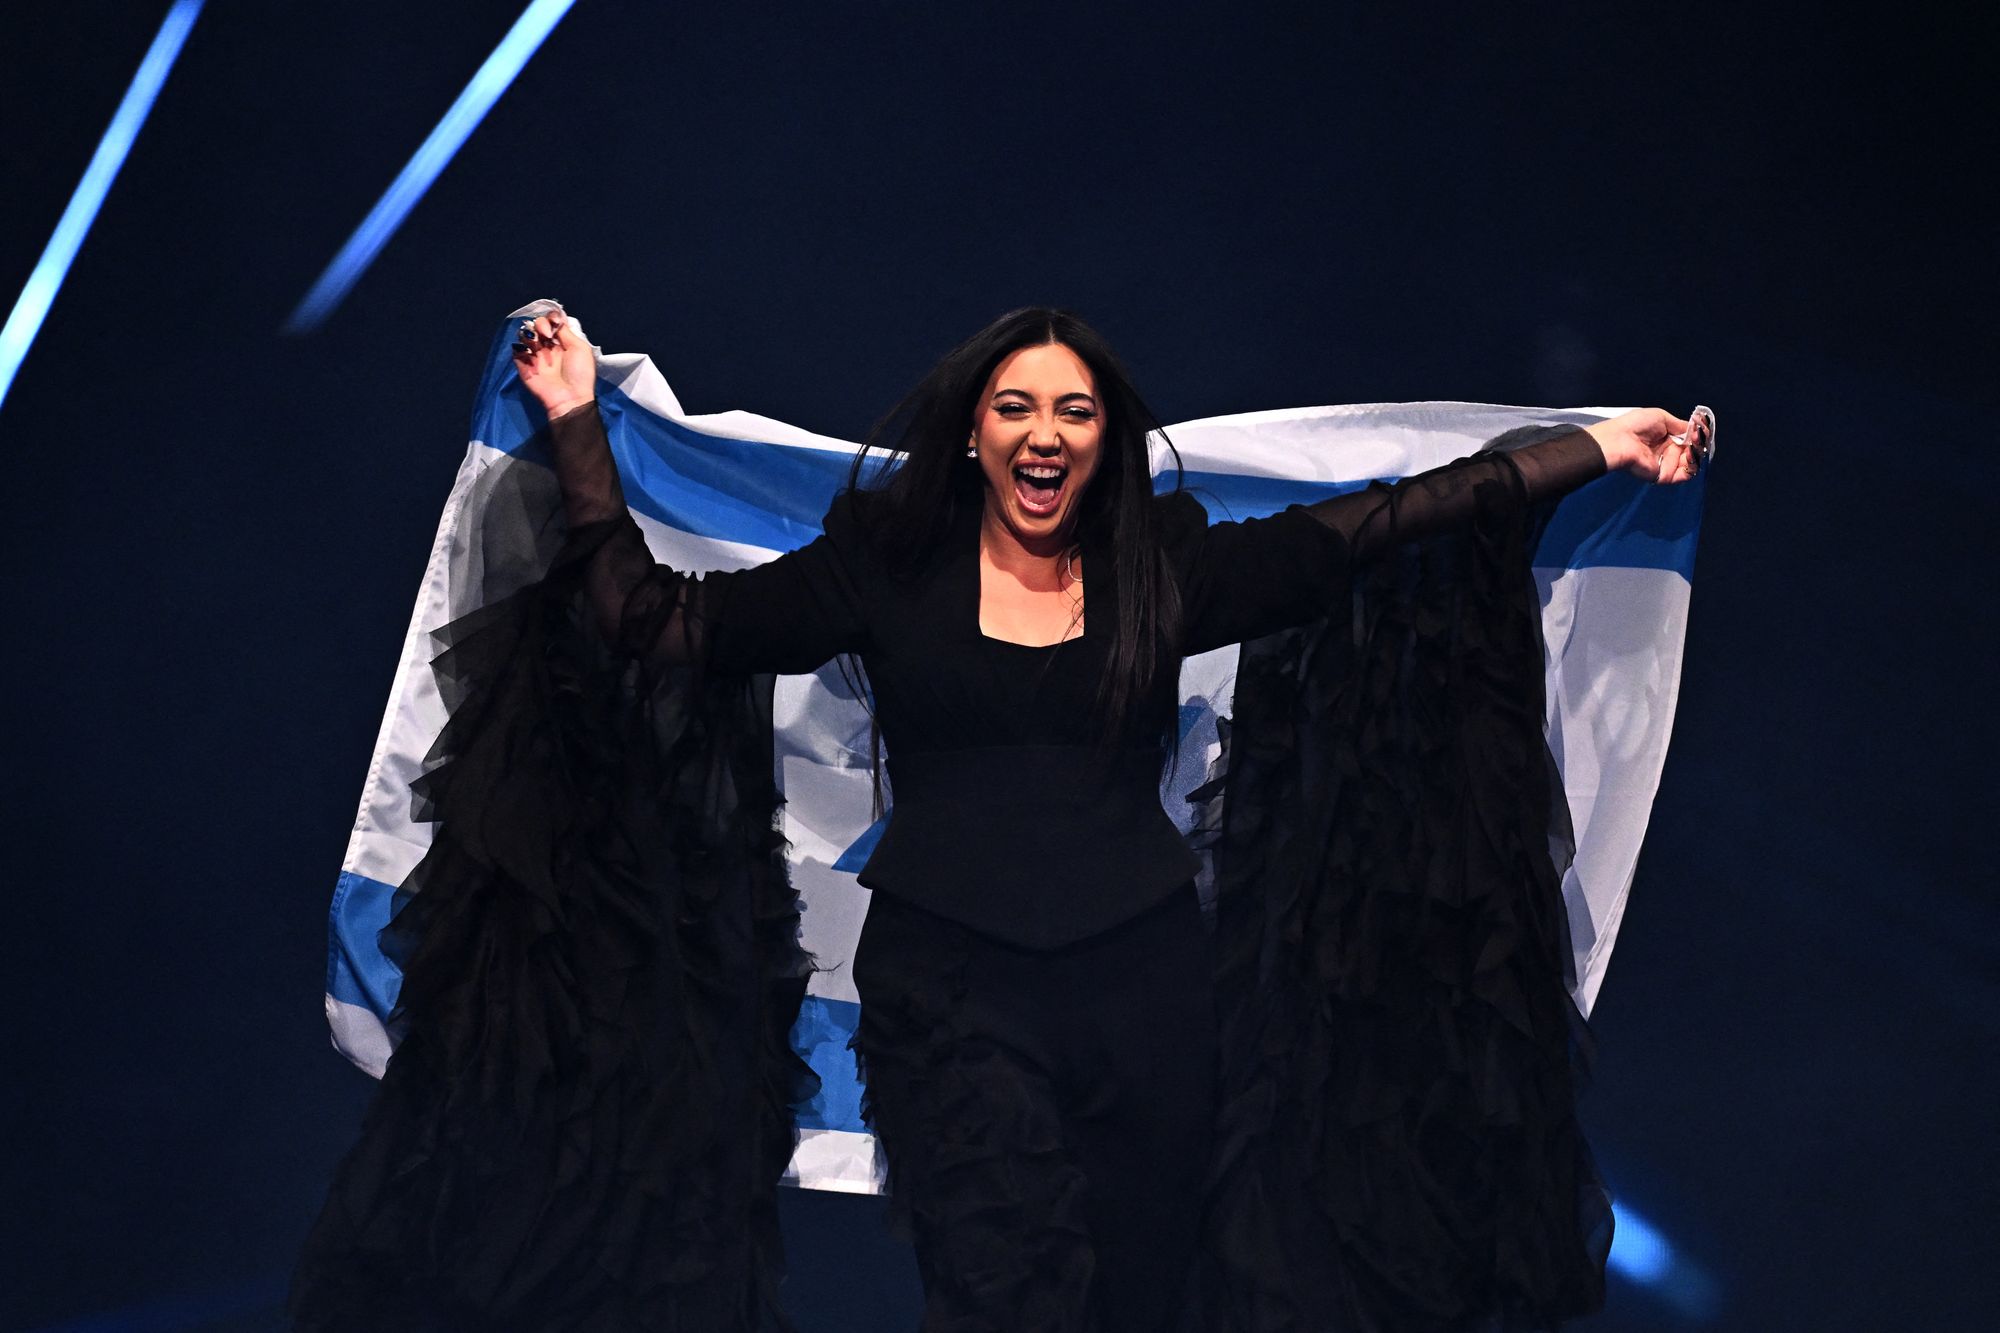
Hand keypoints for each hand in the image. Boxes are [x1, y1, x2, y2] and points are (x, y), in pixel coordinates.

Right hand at [512, 307, 595, 418]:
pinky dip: (520, 347)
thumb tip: (556, 319)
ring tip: (537, 343)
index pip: (551, 323)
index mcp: (562, 342)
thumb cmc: (580, 374)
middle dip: (540, 324)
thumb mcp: (580, 348)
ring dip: (529, 334)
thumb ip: (567, 332)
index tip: (555, 323)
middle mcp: (548, 347)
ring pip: (525, 335)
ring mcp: (535, 356)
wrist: (570, 398)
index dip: (551, 319)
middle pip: (537, 325)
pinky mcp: (524, 366)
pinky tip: (529, 351)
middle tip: (547, 334)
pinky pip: (516, 351)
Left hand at [1585, 407, 1708, 484]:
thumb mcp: (1661, 417)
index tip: (1702, 430)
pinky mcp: (1662, 475)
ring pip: (1689, 463)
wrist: (1620, 441)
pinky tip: (1689, 456)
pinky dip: (1690, 467)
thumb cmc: (1636, 425)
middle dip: (1698, 445)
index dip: (1697, 435)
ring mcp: (1664, 464)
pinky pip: (1682, 475)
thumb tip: (1695, 429)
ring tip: (1691, 448)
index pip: (1687, 439)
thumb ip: (1680, 425)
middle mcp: (1666, 451)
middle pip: (1691, 451)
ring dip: (1695, 455)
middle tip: (1697, 439)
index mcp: (1665, 436)